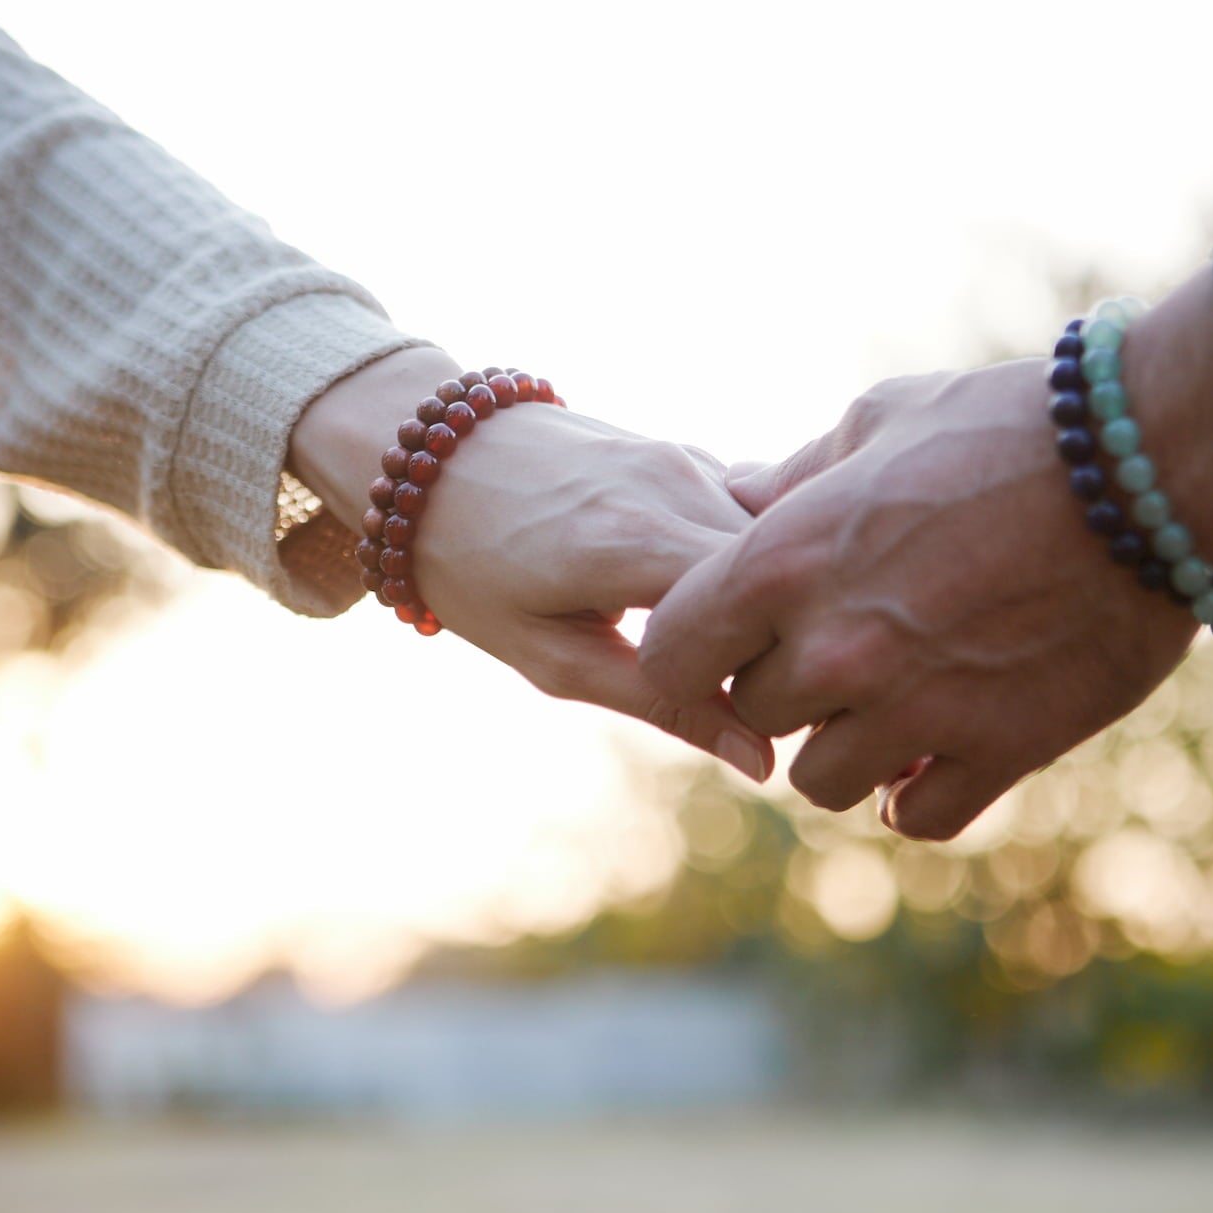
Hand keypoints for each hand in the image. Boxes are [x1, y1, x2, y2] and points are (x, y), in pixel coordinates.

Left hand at [289, 347, 772, 782]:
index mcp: (636, 542)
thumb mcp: (554, 657)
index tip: (778, 716)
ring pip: (774, 545)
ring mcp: (685, 457)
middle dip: (787, 638)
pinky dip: (743, 563)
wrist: (425, 458)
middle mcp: (675, 484)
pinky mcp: (686, 451)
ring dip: (768, 600)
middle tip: (764, 694)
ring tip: (730, 648)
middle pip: (784, 577)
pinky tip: (709, 597)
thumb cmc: (472, 569)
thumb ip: (663, 704)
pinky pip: (746, 516)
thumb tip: (760, 760)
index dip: (785, 669)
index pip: (768, 611)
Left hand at [639, 268, 1212, 837]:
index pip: (672, 651)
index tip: (726, 645)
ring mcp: (916, 707)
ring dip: (847, 751)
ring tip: (889, 708)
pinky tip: (933, 759)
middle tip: (837, 657)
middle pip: (757, 716)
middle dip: (787, 690)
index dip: (691, 653)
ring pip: (823, 783)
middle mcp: (836, 648)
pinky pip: (917, 818)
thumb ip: (795, 476)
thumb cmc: (1007, 426)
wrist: (1154, 464)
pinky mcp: (999, 749)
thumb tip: (737, 493)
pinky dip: (916, 798)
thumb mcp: (882, 421)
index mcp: (786, 560)